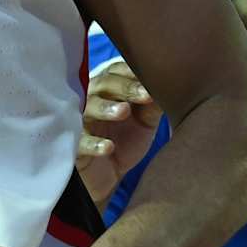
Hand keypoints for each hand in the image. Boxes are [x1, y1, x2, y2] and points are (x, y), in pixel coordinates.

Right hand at [76, 63, 163, 203]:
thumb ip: (154, 103)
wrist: (109, 175)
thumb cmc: (125, 140)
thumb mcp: (145, 121)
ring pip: (88, 109)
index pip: (117, 71)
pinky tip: (108, 147)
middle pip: (103, 84)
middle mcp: (91, 98)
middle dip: (125, 88)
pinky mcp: (73, 146)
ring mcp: (80, 122)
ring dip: (106, 108)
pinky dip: (94, 144)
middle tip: (145, 95)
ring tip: (123, 112)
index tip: (152, 79)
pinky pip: (80, 142)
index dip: (133, 72)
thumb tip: (172, 85)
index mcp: (109, 88)